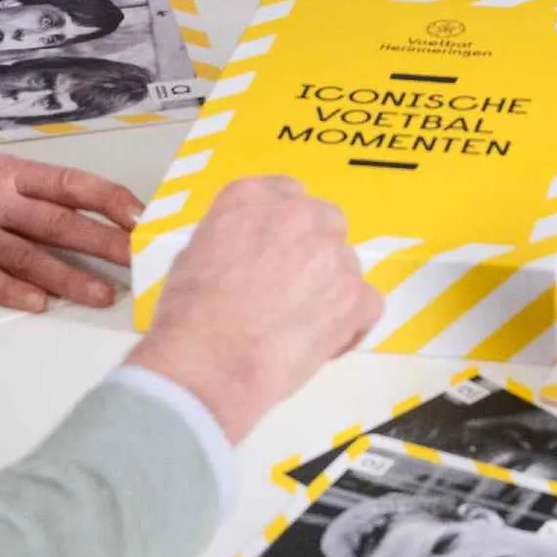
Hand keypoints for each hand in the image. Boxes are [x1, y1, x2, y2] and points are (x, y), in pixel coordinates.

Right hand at [0, 121, 144, 311]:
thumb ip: (10, 176)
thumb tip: (52, 192)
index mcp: (4, 170)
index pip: (72, 185)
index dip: (111, 202)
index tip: (140, 217)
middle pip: (64, 224)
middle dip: (109, 245)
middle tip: (142, 261)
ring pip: (34, 257)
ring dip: (73, 278)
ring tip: (104, 294)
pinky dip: (16, 293)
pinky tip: (42, 305)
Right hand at [124, 177, 380, 436]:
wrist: (208, 363)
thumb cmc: (187, 316)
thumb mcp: (192, 254)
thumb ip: (231, 238)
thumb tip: (248, 254)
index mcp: (252, 196)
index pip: (286, 193)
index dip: (285, 227)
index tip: (278, 250)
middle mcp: (298, 213)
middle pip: (324, 221)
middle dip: (313, 251)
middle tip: (291, 288)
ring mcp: (332, 253)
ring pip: (345, 263)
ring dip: (330, 287)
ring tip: (299, 325)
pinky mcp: (355, 296)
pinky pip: (368, 303)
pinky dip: (352, 323)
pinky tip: (324, 342)